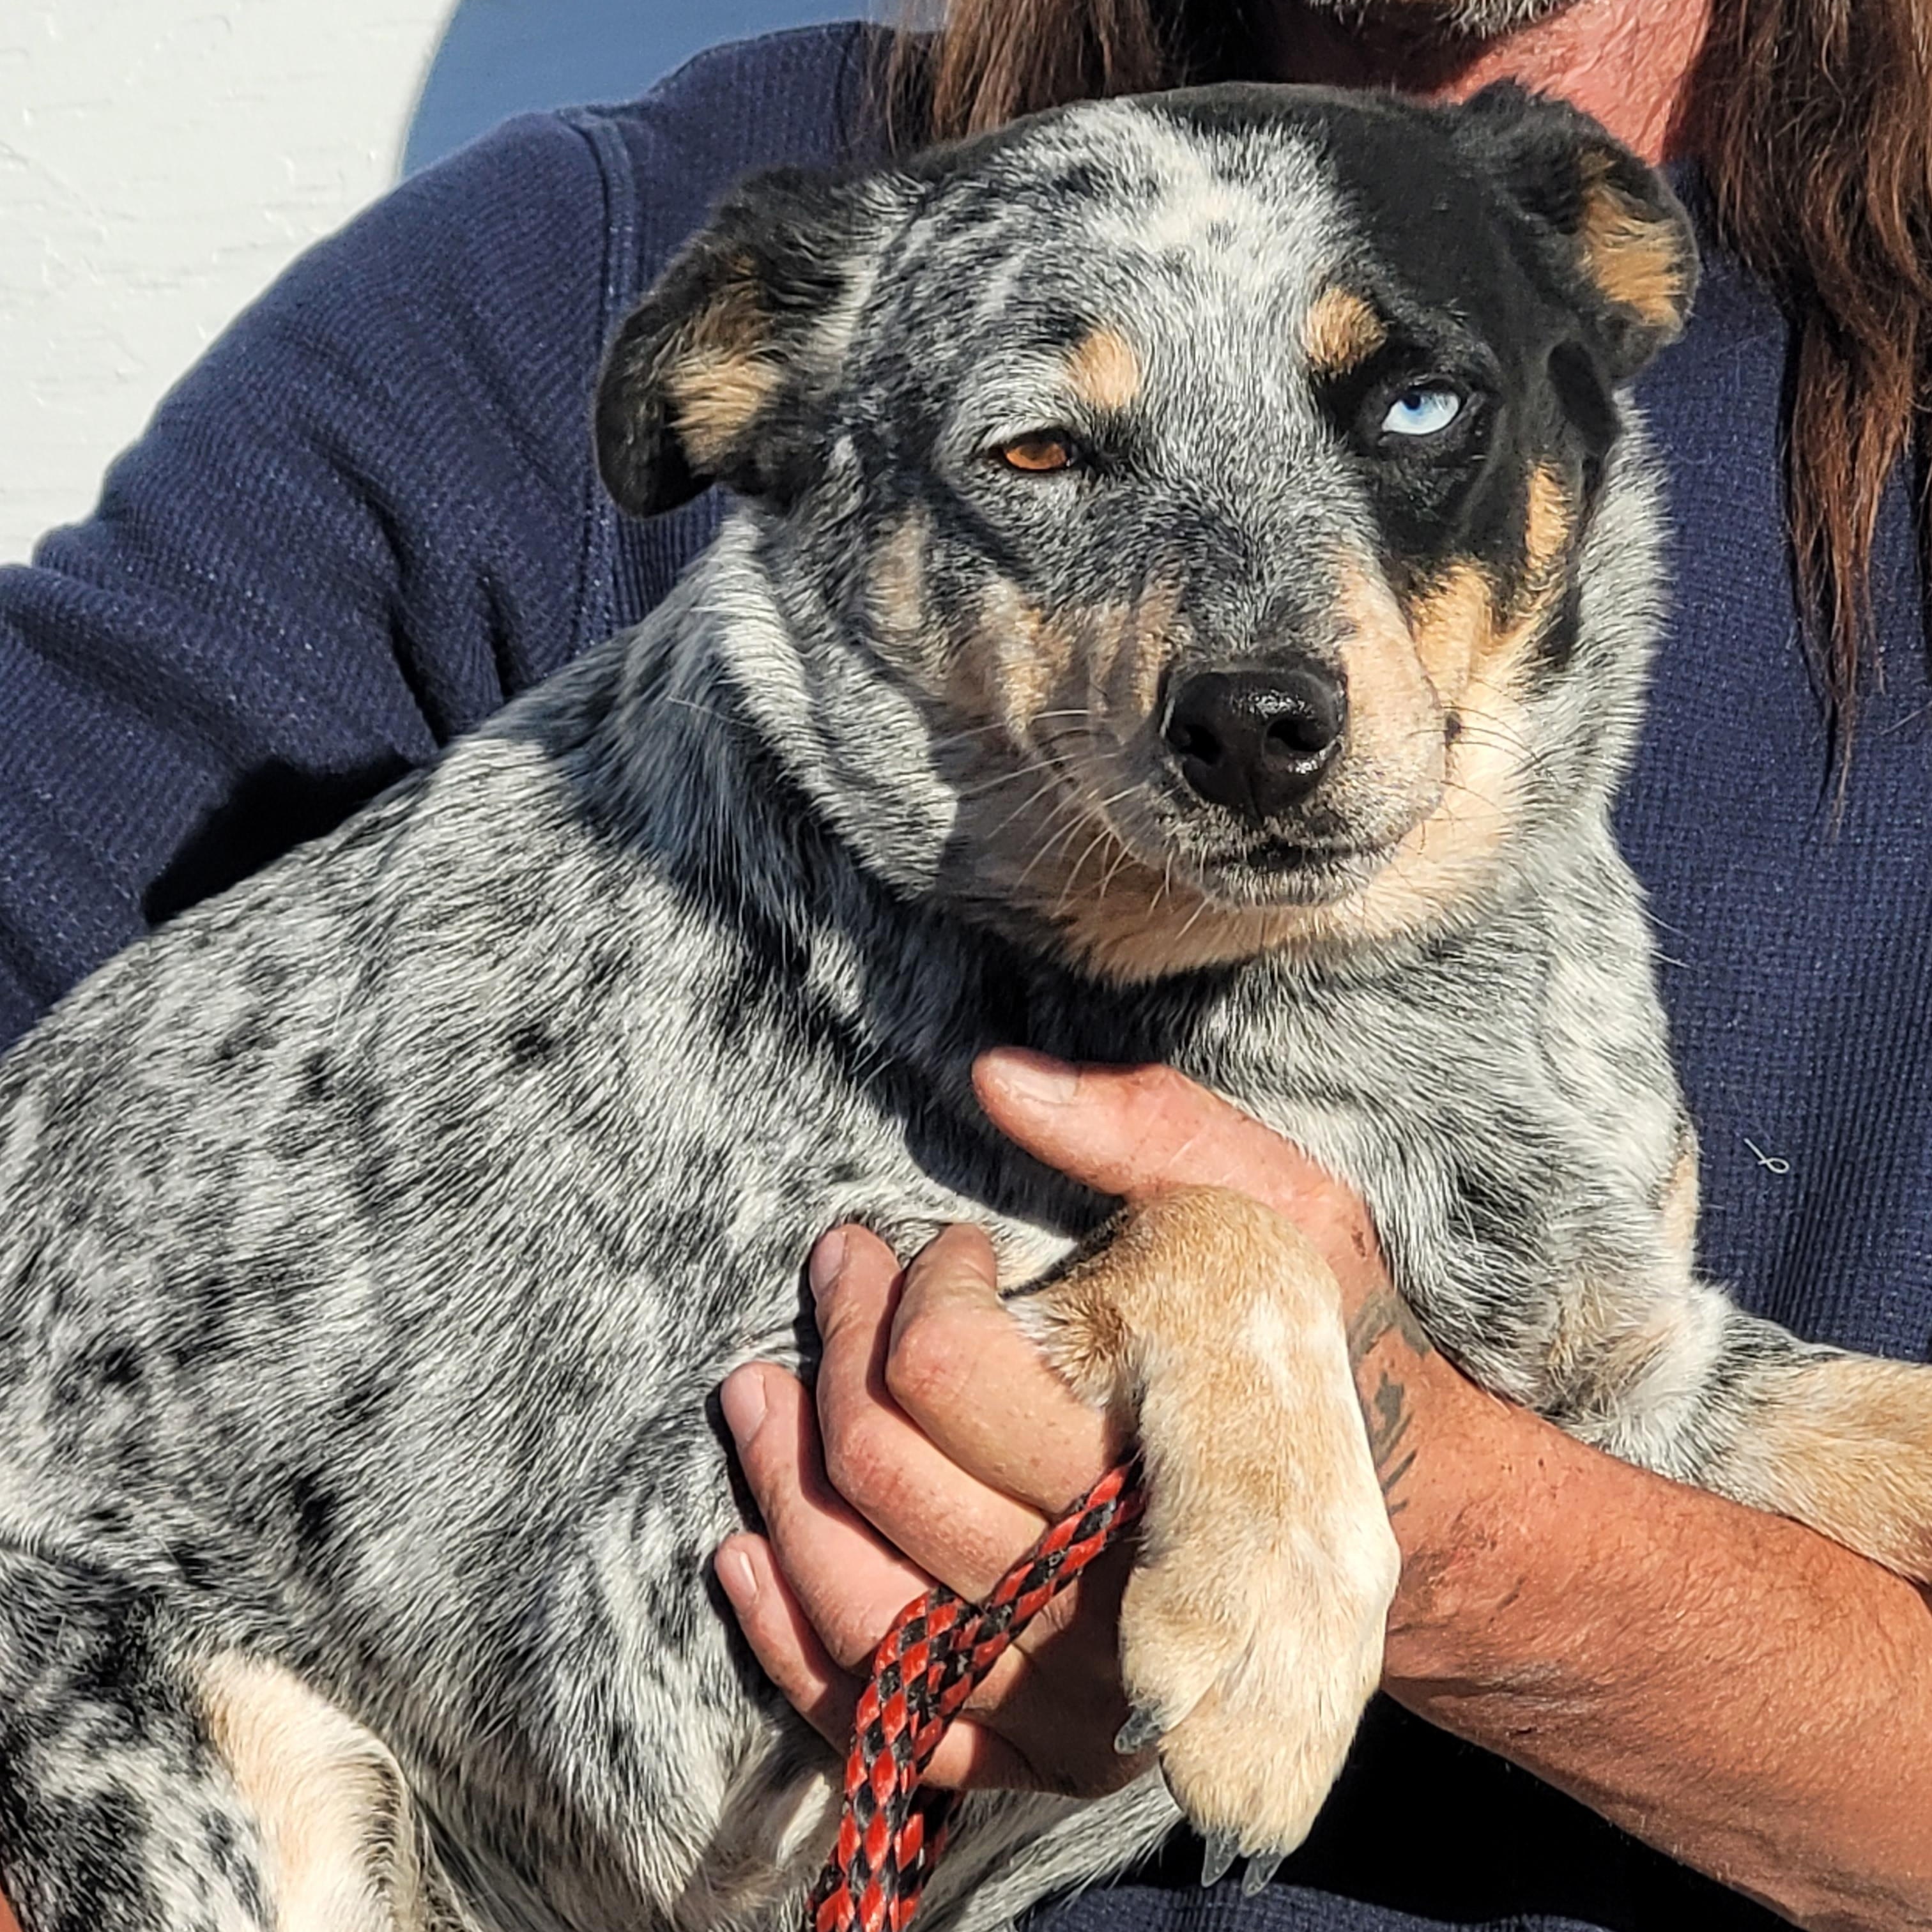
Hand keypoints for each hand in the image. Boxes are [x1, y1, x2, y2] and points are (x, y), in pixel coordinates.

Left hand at [716, 1049, 1432, 1791]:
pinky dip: (791, 1639)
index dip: (920, 1287)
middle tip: (838, 1271)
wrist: (1409, 1511)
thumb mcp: (1273, 1203)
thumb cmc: (1322, 1342)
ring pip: (863, 1600)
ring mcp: (1080, 1697)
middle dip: (838, 1351)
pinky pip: (882, 1718)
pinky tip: (744, 1552)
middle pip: (888, 1475)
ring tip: (758, 1392)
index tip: (945, 1248)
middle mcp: (1114, 1601)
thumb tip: (993, 1075)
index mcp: (1163, 1455)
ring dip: (781, 1485)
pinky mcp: (1050, 1751)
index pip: (951, 1372)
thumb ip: (1147, 1131)